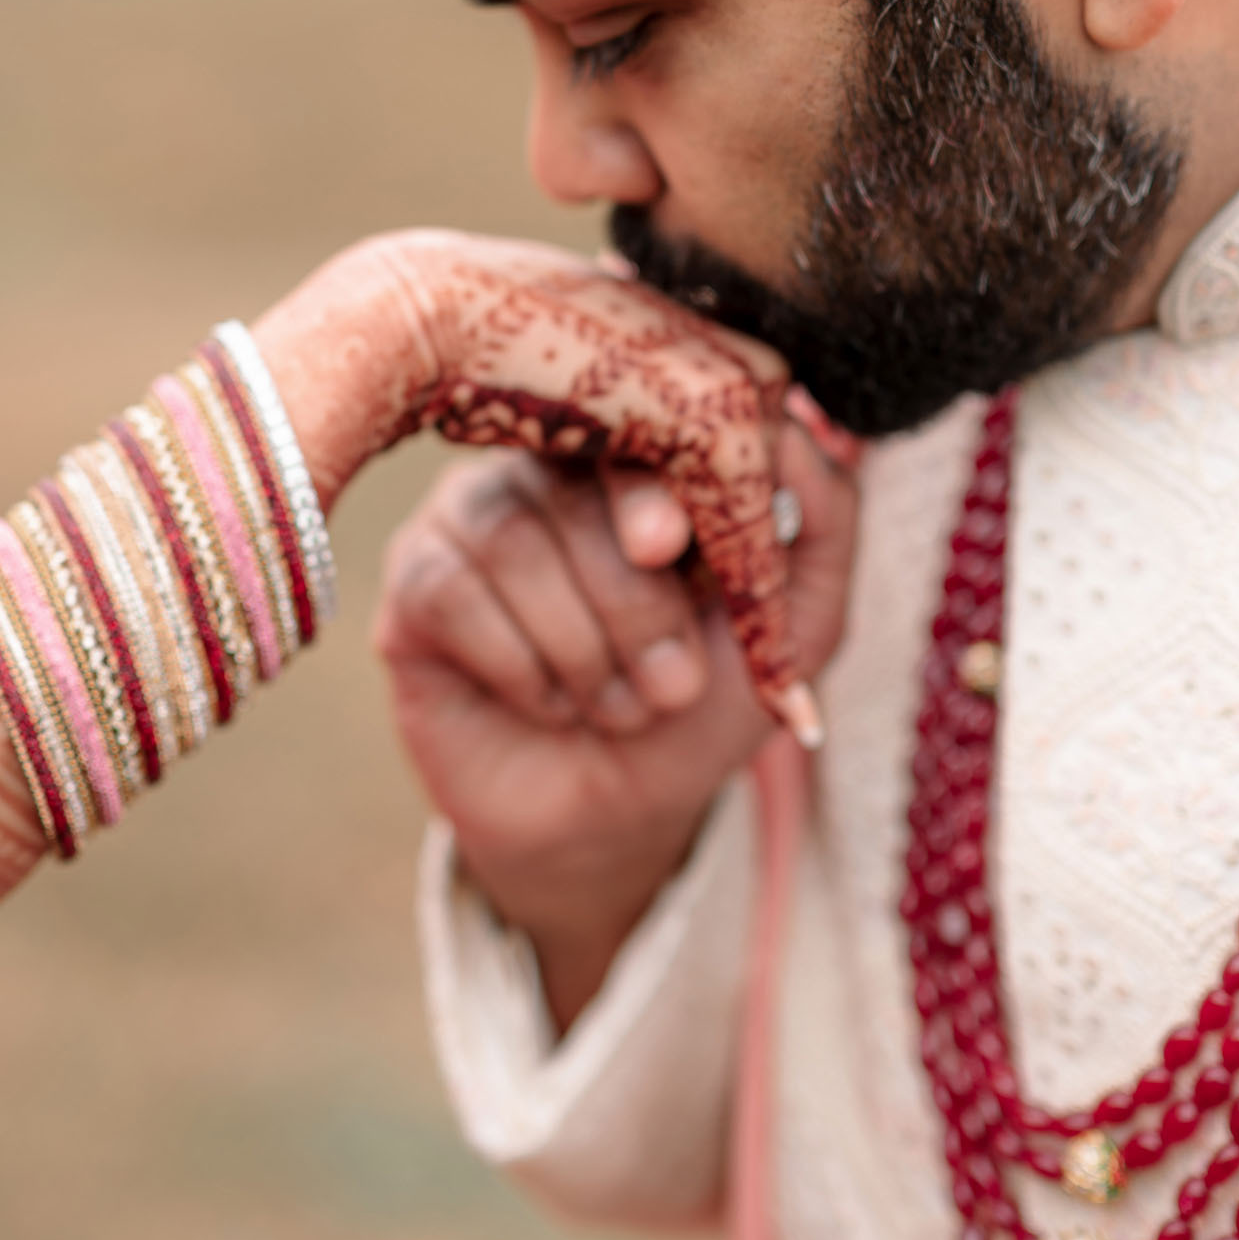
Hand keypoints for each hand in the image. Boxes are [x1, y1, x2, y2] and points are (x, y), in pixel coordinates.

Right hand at [375, 405, 857, 1026]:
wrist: (614, 817)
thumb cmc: (702, 704)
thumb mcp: (794, 626)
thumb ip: (822, 522)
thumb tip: (794, 427)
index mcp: (642, 456)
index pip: (637, 421)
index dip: (649, 482)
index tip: (670, 546)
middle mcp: (552, 464)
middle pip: (572, 484)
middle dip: (632, 602)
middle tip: (672, 687)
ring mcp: (474, 512)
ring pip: (513, 540)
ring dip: (582, 650)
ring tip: (618, 708)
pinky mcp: (416, 578)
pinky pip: (452, 592)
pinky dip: (519, 666)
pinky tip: (548, 703)